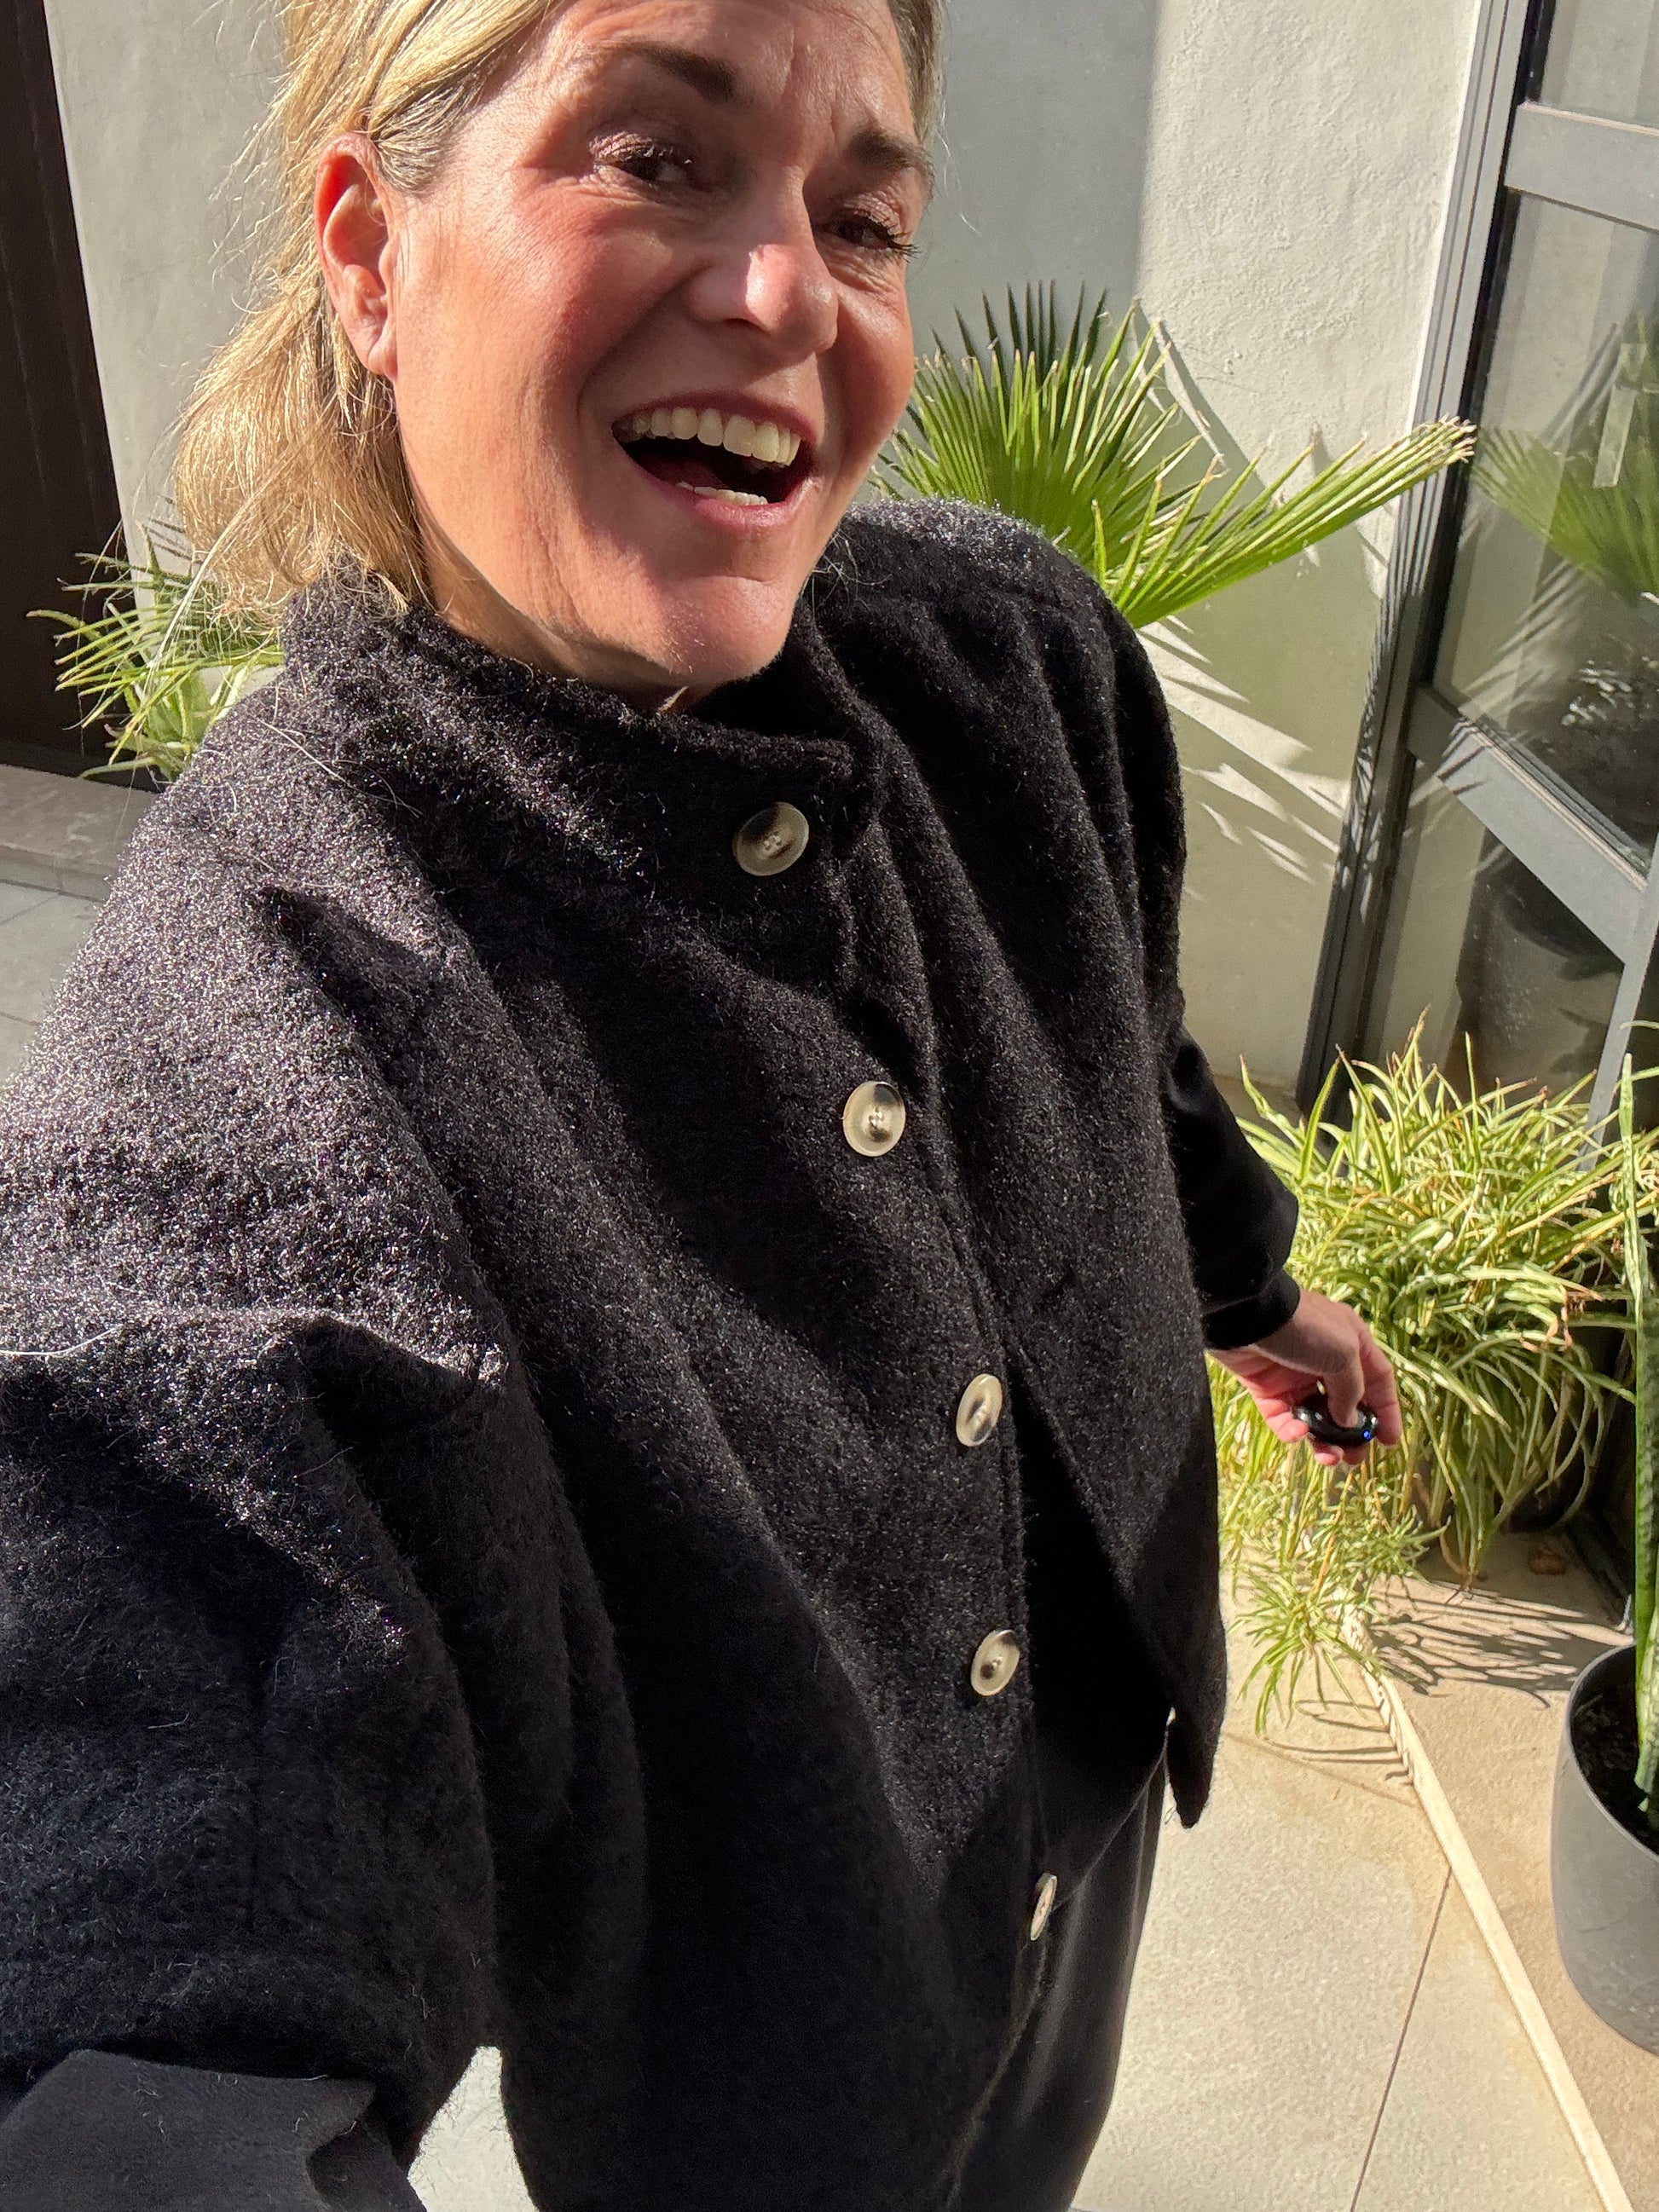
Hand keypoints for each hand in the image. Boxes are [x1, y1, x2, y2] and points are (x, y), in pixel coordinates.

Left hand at [1211, 1288, 1402, 1466]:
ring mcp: (1295, 1375)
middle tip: (1354, 1459)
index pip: (1377, 1380)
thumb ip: (1352, 1389)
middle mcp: (1325, 1360)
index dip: (1386, 1410)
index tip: (1389, 1440)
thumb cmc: (1305, 1327)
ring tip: (1328, 1458)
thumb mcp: (1343, 1353)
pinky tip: (1297, 1434)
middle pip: (1346, 1404)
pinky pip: (1283, 1417)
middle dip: (1351, 1434)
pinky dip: (1292, 1430)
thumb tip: (1349, 1421)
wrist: (1247, 1316)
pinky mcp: (1266, 1388)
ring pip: (1315, 1417)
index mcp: (1351, 1343)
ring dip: (1323, 1440)